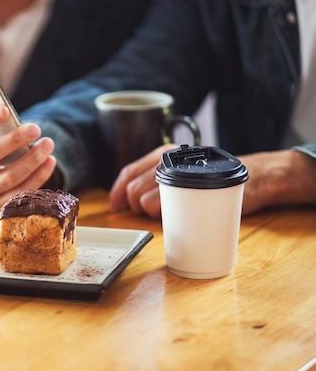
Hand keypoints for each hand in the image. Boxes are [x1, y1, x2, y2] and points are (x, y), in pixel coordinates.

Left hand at [109, 145, 315, 217]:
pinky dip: (161, 216)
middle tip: (149, 213)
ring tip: (166, 213)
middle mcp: (166, 160)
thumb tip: (132, 200)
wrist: (256, 178)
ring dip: (148, 213)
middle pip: (133, 189)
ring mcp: (178, 174)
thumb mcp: (184, 173)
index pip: (128, 172)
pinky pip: (161, 207)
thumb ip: (160, 180)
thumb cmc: (215, 180)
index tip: (114, 207)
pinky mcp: (189, 188)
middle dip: (133, 206)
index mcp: (162, 155)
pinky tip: (173, 216)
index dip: (116, 192)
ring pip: (144, 199)